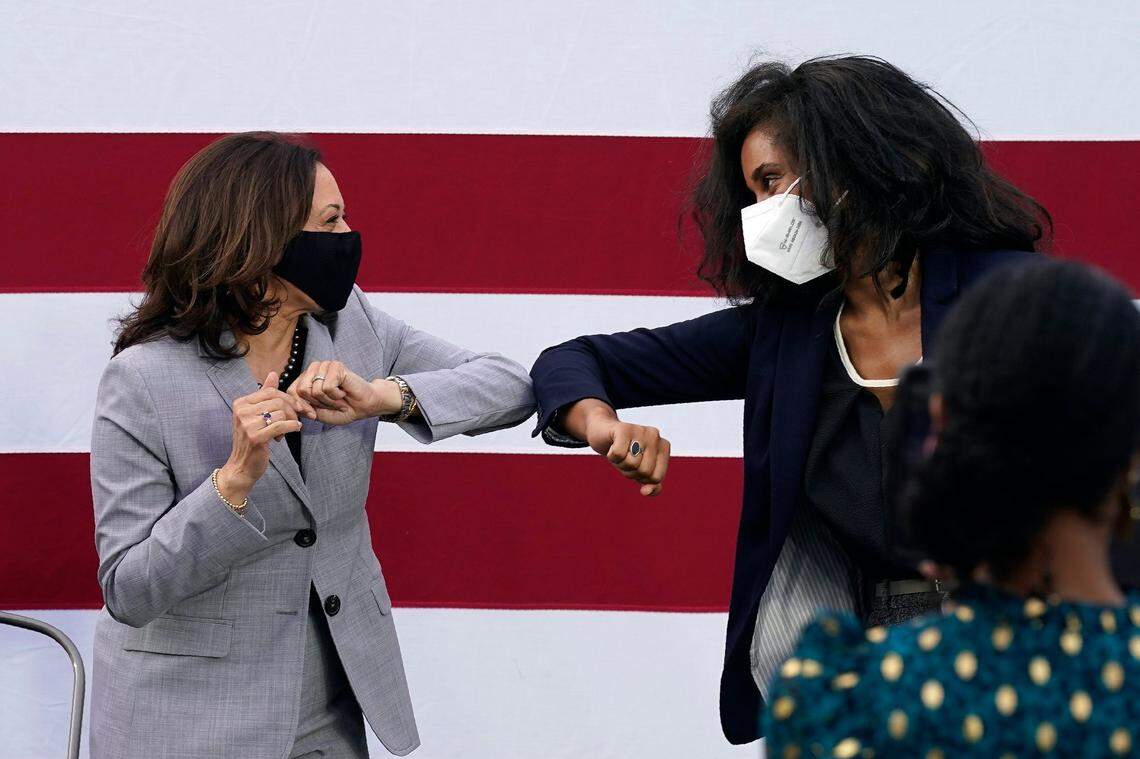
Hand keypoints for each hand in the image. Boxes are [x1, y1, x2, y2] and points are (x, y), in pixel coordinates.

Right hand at [217, 371, 314, 502]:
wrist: (242, 466)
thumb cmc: (253, 440)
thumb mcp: (257, 415)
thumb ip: (265, 395)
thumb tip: (273, 373)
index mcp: (240, 403)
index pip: (270, 391)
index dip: (288, 398)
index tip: (300, 407)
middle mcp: (241, 411)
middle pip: (277, 400)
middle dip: (293, 409)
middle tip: (298, 419)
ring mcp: (247, 424)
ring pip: (281, 412)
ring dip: (291, 421)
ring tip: (288, 430)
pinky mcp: (255, 437)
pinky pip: (282, 425)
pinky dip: (293, 427)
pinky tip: (295, 430)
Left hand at [289, 360, 400, 425]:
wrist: (365, 406)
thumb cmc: (343, 409)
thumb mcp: (318, 413)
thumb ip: (303, 407)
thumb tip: (295, 404)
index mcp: (306, 378)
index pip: (291, 390)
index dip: (301, 405)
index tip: (314, 413)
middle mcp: (314, 369)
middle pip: (302, 390)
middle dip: (318, 403)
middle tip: (331, 402)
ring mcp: (325, 365)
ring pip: (314, 389)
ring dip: (329, 400)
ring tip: (339, 397)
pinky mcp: (336, 366)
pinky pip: (327, 387)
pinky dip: (336, 395)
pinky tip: (344, 392)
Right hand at [579, 403, 670, 496]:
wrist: (603, 433)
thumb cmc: (625, 454)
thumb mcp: (640, 471)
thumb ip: (651, 485)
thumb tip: (646, 491)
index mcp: (664, 446)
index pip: (656, 478)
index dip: (642, 478)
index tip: (636, 465)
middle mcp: (655, 435)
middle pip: (644, 472)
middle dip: (630, 471)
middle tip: (625, 458)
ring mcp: (640, 430)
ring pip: (631, 464)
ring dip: (620, 464)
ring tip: (619, 452)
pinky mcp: (623, 428)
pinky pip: (618, 454)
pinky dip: (611, 456)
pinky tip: (612, 446)